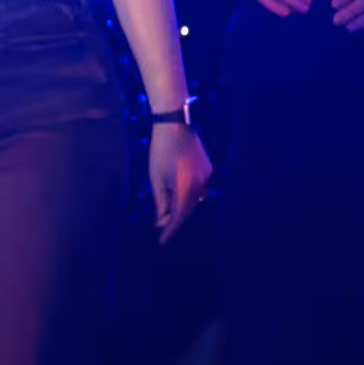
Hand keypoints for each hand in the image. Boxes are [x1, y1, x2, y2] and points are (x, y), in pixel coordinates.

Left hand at [145, 116, 212, 236]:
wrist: (175, 124)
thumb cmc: (161, 150)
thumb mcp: (156, 178)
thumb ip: (161, 201)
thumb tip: (162, 220)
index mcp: (186, 186)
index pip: (179, 216)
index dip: (170, 229)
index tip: (162, 240)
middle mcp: (200, 183)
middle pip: (188, 208)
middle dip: (174, 218)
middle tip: (160, 225)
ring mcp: (206, 175)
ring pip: (195, 198)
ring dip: (182, 206)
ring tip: (167, 210)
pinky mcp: (207, 168)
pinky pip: (199, 186)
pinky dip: (189, 194)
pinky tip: (179, 194)